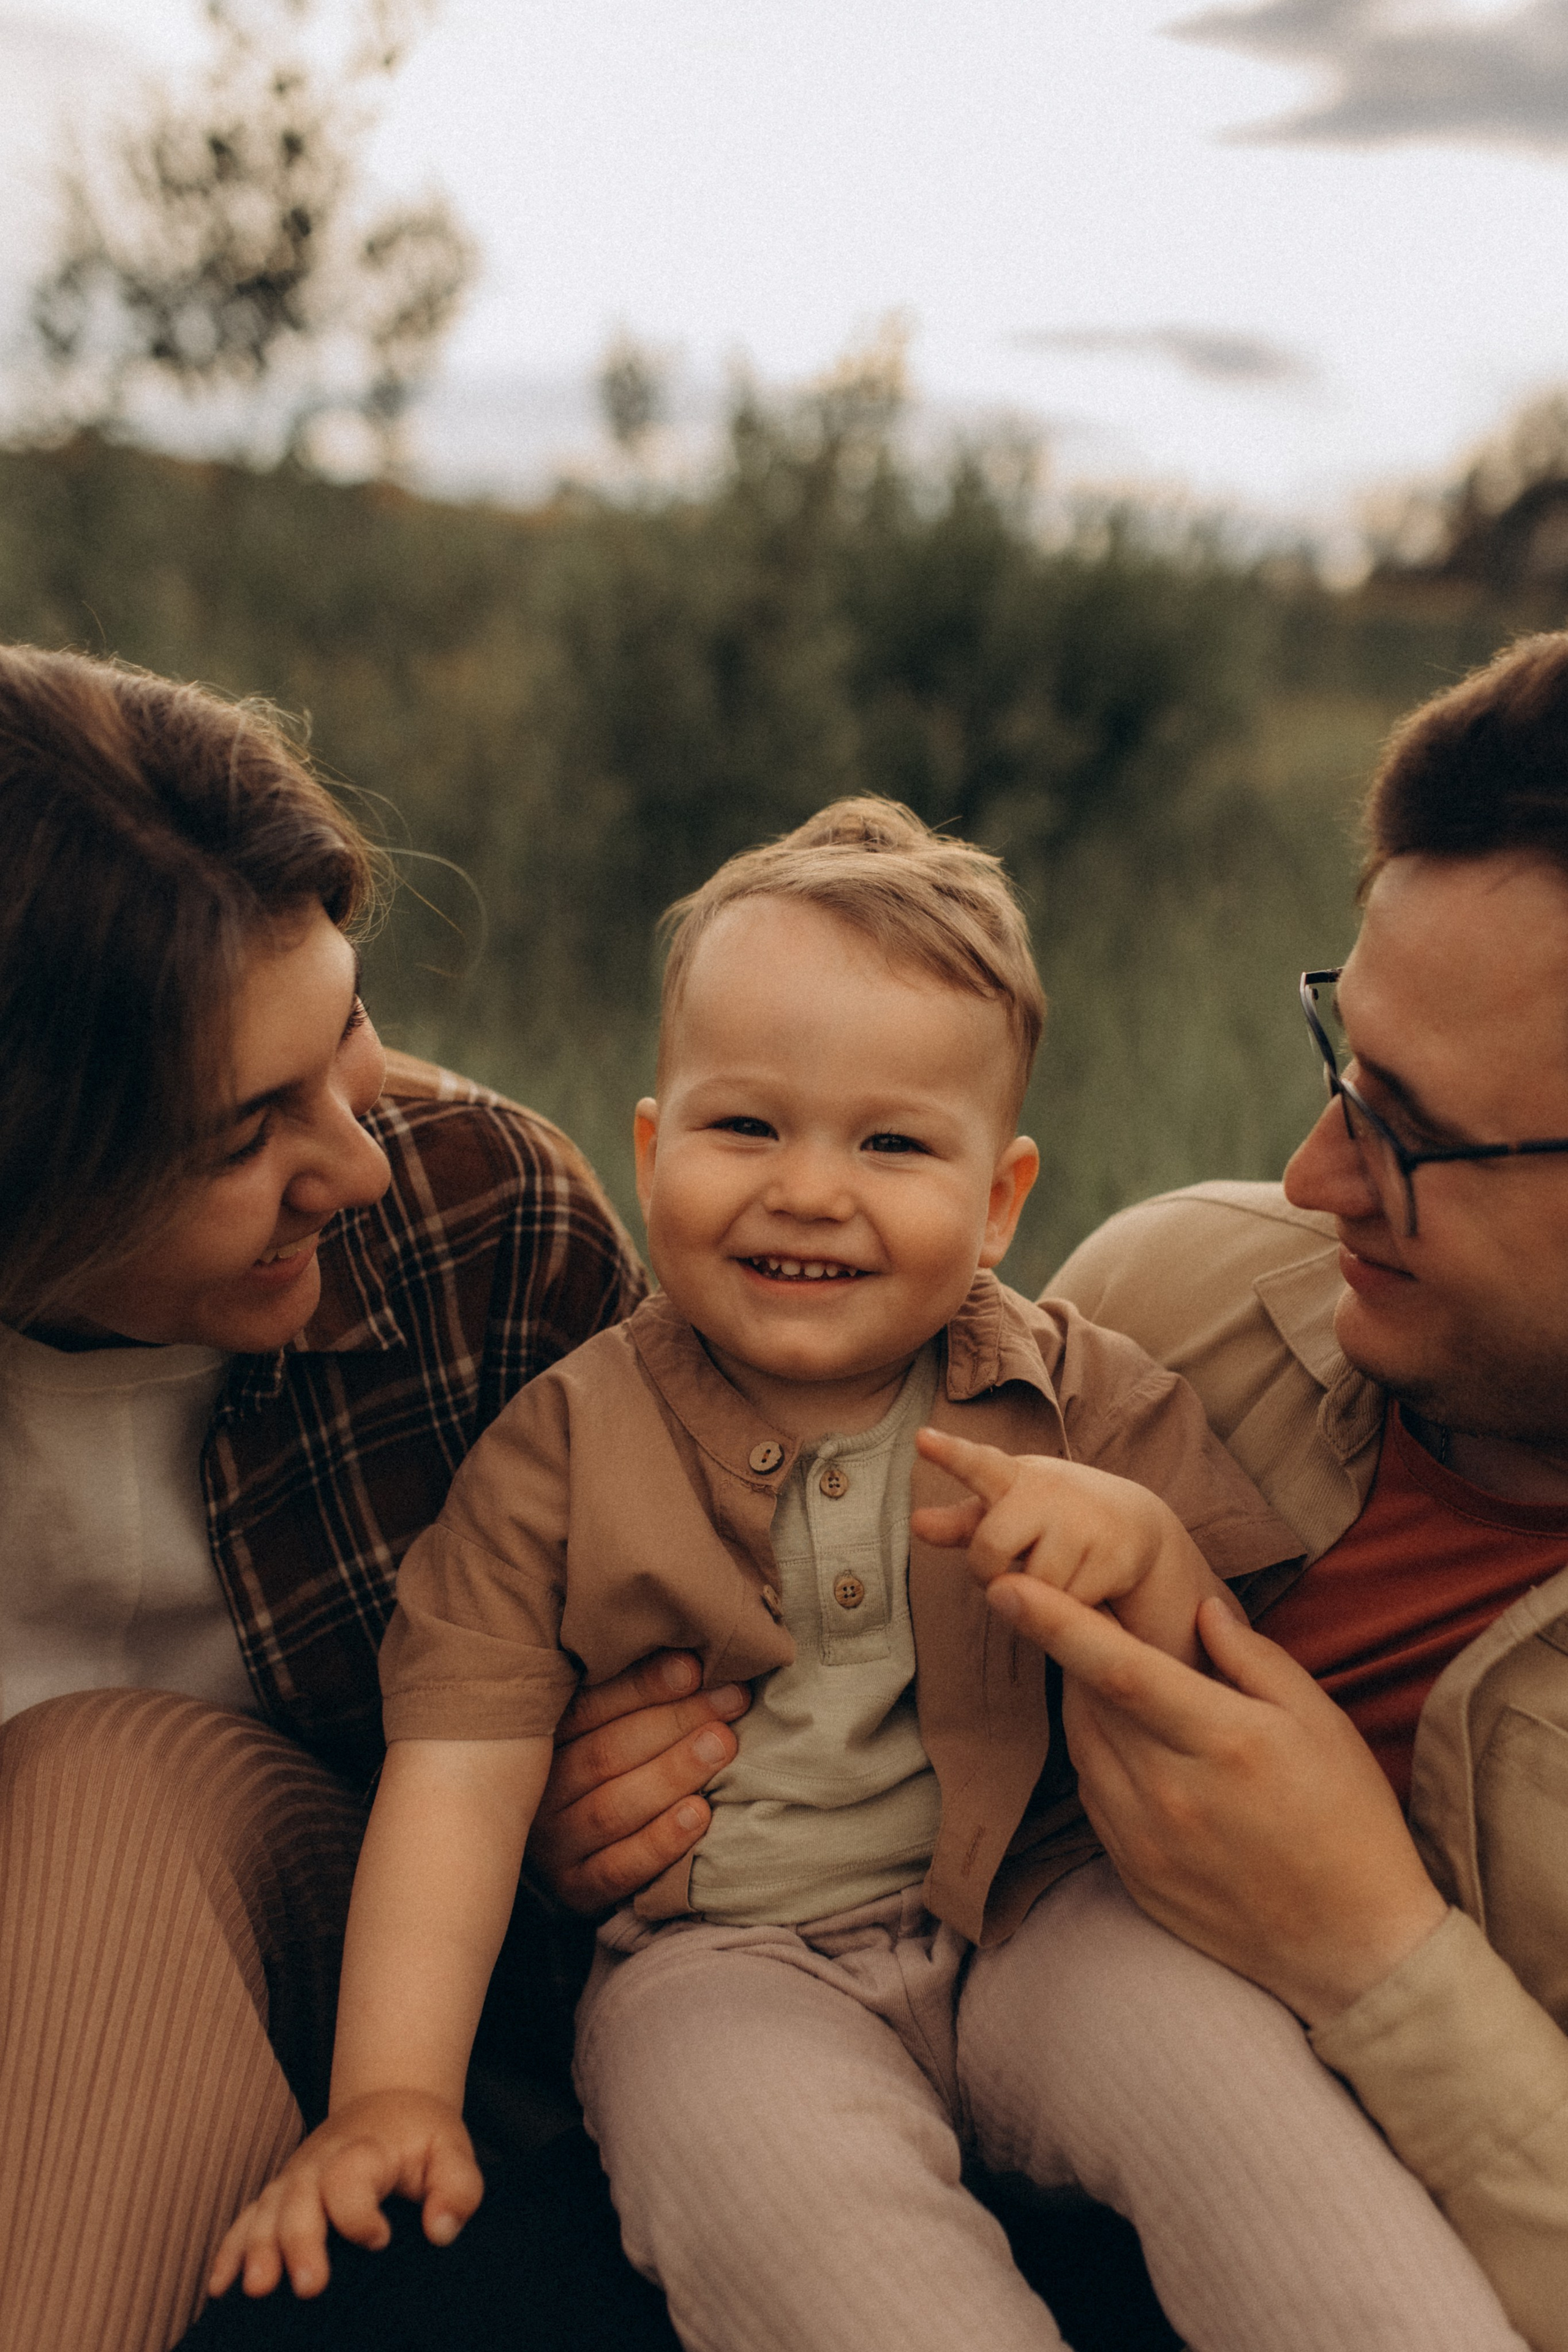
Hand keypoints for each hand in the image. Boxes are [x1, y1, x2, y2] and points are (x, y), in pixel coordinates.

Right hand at [208, 2089, 481, 2301]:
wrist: (390, 2100)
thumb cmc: (422, 2136)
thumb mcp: (453, 2151)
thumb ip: (457, 2188)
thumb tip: (441, 2232)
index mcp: (364, 2150)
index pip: (350, 2179)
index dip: (359, 2213)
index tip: (379, 2239)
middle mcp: (321, 2161)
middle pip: (300, 2199)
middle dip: (300, 2242)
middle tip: (308, 2287)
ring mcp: (295, 2177)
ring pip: (267, 2210)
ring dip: (258, 2249)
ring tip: (257, 2289)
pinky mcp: (280, 2193)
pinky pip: (246, 2218)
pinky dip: (230, 2249)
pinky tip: (219, 2285)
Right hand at [526, 1651, 750, 1912]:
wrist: (571, 1849)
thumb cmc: (605, 1761)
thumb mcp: (601, 1722)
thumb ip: (630, 1693)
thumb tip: (693, 1652)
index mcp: (541, 1737)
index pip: (588, 1706)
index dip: (644, 1685)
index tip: (695, 1666)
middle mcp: (539, 1790)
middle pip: (606, 1753)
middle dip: (674, 1722)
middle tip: (730, 1700)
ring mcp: (554, 1843)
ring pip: (612, 1807)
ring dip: (672, 1773)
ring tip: (722, 1746)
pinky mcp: (576, 1888)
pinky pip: (617, 1869)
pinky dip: (661, 1841)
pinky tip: (700, 1814)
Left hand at [912, 1426, 1232, 1665]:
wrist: (1135, 1524)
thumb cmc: (1053, 1516)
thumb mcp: (1008, 1511)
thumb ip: (963, 1522)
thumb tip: (915, 1523)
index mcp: (1015, 1478)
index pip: (978, 1463)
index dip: (950, 1454)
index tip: (921, 1439)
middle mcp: (1050, 1491)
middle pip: (990, 1549)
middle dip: (989, 1571)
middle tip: (1006, 1569)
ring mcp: (1085, 1521)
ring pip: (1031, 1588)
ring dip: (1036, 1596)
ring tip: (1057, 1570)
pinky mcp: (1114, 1556)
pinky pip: (1068, 1607)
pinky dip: (1070, 1608)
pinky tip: (1086, 1583)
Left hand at [985, 1575, 1448, 2024]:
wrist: (1353, 1948)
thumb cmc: (1350, 1823)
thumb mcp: (1322, 1724)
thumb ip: (1256, 1660)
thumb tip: (1203, 1611)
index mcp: (1223, 1742)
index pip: (1118, 1669)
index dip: (1057, 1623)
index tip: (1007, 1587)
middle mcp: (1170, 1792)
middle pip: (1087, 1702)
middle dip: (1072, 1652)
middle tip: (1087, 1616)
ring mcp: (1144, 1840)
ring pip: (1083, 1747)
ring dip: (1083, 1703)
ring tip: (1114, 1677)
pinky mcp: (1133, 1874)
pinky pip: (1093, 1795)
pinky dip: (1098, 1757)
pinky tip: (1131, 1744)